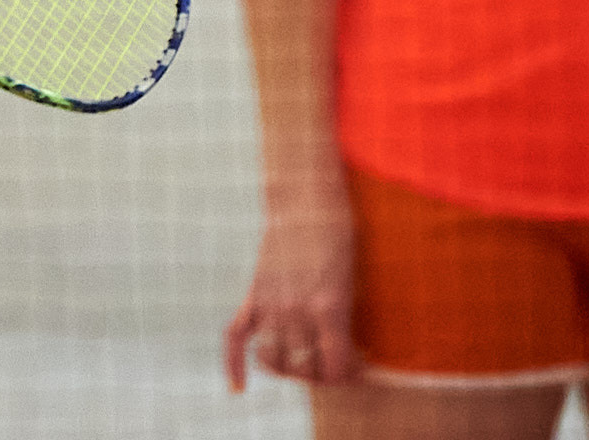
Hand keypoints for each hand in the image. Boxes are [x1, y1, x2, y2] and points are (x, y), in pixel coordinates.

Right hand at [223, 196, 359, 391]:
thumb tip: (349, 352)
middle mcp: (296, 310)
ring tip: (301, 365)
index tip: (355, 370)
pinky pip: (235, 337)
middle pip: (304, 370)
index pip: (335, 369)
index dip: (348, 376)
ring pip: (273, 361)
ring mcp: (270, 303)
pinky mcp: (253, 294)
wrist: (304, 200)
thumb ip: (344, 316)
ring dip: (287, 371)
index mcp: (329, 307)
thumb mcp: (350, 279)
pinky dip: (233, 365)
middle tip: (330, 364)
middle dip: (320, 375)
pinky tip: (238, 388)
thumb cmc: (337, 236)